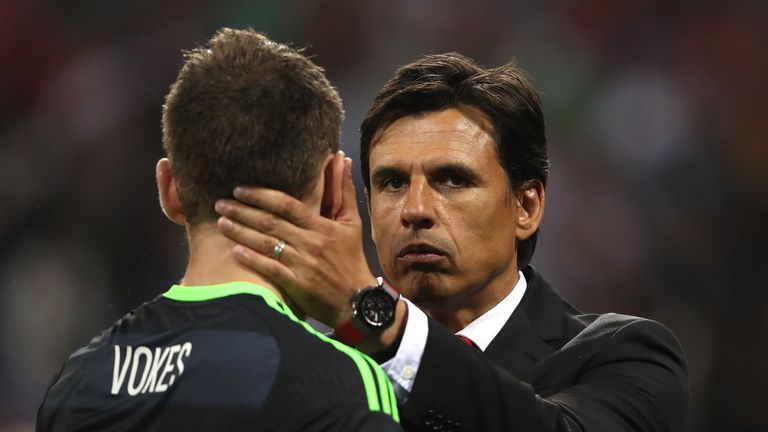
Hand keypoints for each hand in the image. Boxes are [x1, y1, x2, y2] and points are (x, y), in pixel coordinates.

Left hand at [215, 153, 374, 327]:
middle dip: (243, 211)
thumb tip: (341, 159)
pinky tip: (235, 251)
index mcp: (322, 226)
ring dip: (241, 232)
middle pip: (271, 223)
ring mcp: (303, 265)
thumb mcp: (352, 222)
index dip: (261, 195)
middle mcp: (311, 243)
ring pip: (267, 244)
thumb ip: (343, 190)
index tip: (240, 189)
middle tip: (221, 203)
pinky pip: (271, 270)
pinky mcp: (298, 286)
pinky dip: (252, 259)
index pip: (287, 205)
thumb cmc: (352, 259)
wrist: (359, 300)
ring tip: (221, 223)